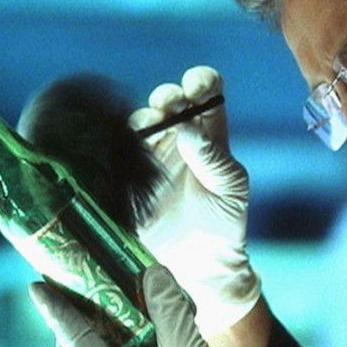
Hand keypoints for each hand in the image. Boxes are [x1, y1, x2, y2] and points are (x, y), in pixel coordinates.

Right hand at [128, 66, 259, 337]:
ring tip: (148, 129)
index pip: (206, 91)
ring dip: (143, 118)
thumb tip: (187, 129)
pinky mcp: (128, 177)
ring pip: (139, 121)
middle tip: (170, 106)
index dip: (199, 81)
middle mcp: (178, 138)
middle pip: (167, 101)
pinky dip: (115, 143)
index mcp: (208, 135)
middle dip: (167, 97)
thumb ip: (213, 158)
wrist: (199, 265)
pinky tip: (120, 145)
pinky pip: (116, 151)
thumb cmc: (225, 223)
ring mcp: (150, 157)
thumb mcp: (231, 189)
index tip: (195, 87)